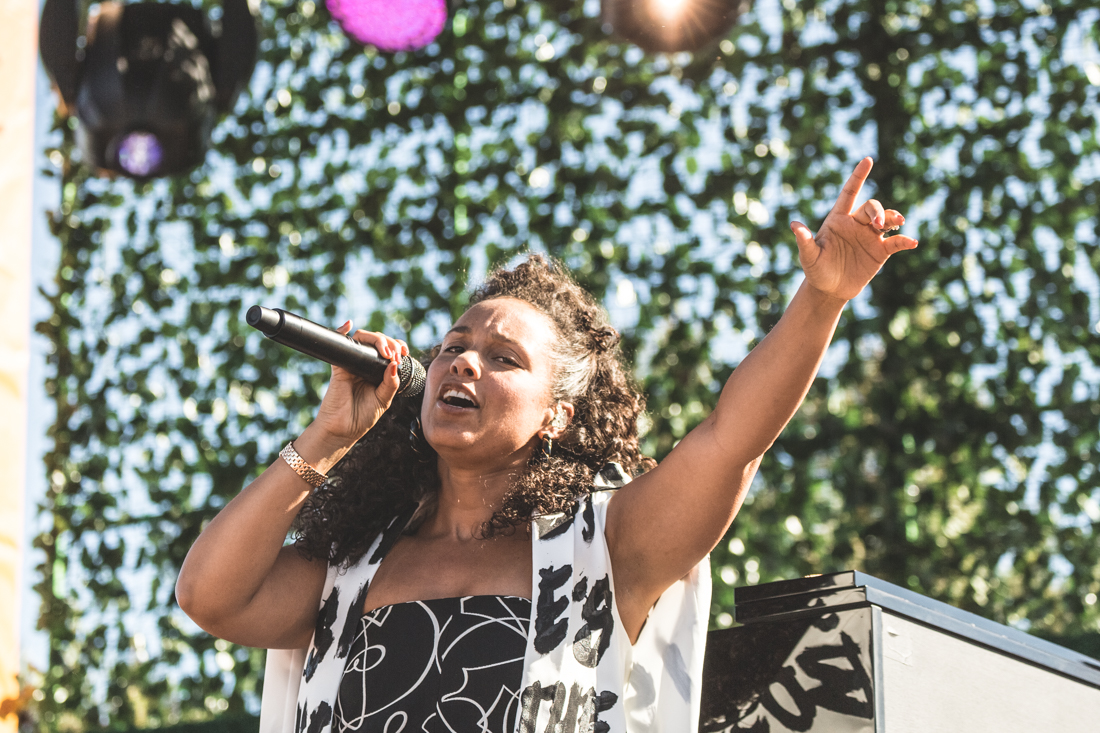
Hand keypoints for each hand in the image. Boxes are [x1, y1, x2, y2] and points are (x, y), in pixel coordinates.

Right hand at [311, 323, 407, 444]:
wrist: (343, 430)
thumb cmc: (362, 417)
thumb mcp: (383, 400)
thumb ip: (391, 383)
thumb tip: (395, 363)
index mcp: (377, 371)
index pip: (389, 350)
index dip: (398, 346)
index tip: (405, 352)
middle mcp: (365, 364)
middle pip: (377, 341)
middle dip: (390, 342)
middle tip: (396, 354)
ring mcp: (352, 363)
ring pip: (362, 339)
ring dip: (376, 339)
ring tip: (386, 351)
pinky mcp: (339, 366)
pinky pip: (339, 345)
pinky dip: (342, 331)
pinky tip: (348, 324)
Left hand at [790, 158, 917, 301]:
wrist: (829, 289)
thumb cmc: (816, 270)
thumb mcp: (808, 256)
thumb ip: (804, 240)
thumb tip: (793, 225)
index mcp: (838, 219)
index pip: (849, 193)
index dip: (858, 176)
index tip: (867, 160)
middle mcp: (856, 224)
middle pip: (872, 207)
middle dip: (878, 211)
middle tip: (879, 223)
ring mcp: (870, 237)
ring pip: (887, 219)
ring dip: (893, 218)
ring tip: (895, 224)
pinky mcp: (880, 252)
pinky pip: (896, 242)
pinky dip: (905, 241)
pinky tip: (912, 243)